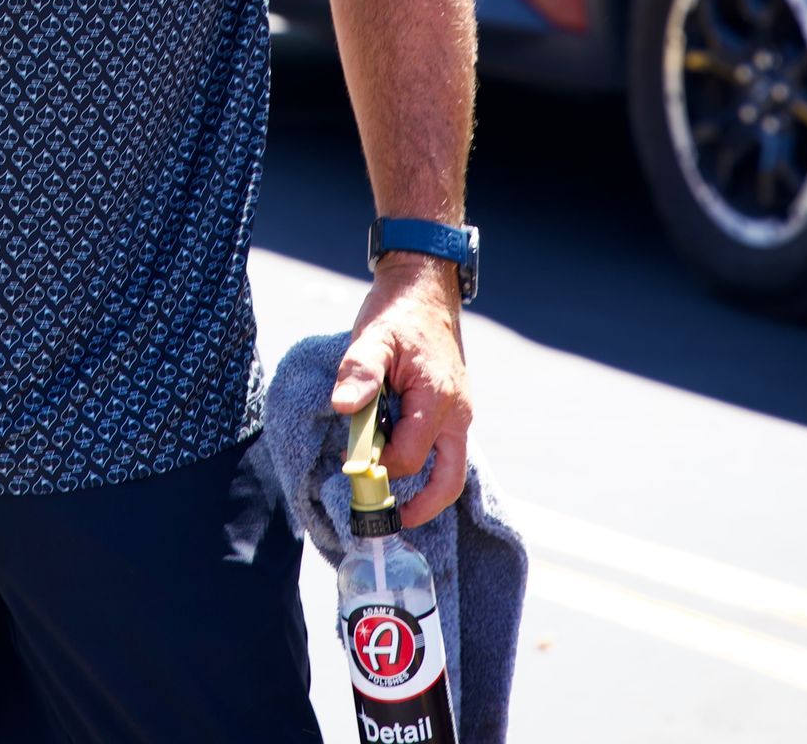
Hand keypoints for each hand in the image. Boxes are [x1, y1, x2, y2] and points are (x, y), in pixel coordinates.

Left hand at [330, 254, 470, 529]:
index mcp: (437, 399)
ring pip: (452, 470)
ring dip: (425, 490)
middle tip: (387, 518)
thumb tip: (345, 408)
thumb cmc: (397, 313)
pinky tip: (398, 464)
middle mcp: (457, 413)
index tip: (349, 463)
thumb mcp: (372, 336)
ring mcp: (460, 414)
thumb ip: (359, 371)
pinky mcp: (454, 411)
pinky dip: (426, 466)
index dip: (378, 467)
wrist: (424, 289)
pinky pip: (446, 452)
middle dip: (420, 506)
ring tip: (392, 502)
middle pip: (448, 480)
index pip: (409, 455)